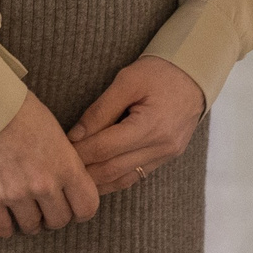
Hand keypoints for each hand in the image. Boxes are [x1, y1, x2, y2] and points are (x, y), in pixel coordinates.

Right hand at [0, 88, 99, 236]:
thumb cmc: (20, 110)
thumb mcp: (54, 131)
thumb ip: (64, 160)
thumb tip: (68, 180)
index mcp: (66, 165)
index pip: (87, 206)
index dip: (82, 210)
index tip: (74, 207)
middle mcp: (44, 184)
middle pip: (59, 222)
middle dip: (54, 217)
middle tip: (46, 208)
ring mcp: (15, 194)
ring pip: (31, 227)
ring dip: (30, 222)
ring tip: (25, 211)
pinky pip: (1, 228)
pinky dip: (5, 227)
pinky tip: (5, 217)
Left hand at [69, 55, 204, 195]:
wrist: (194, 74)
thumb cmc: (160, 71)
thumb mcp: (127, 81)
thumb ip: (100, 110)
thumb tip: (75, 137)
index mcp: (151, 125)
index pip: (105, 147)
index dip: (79, 151)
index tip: (58, 151)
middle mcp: (161, 146)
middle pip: (112, 168)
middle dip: (83, 170)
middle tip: (60, 167)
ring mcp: (165, 155)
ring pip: (122, 179)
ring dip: (96, 181)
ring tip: (73, 177)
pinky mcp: (166, 158)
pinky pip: (134, 177)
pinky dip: (112, 179)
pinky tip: (95, 178)